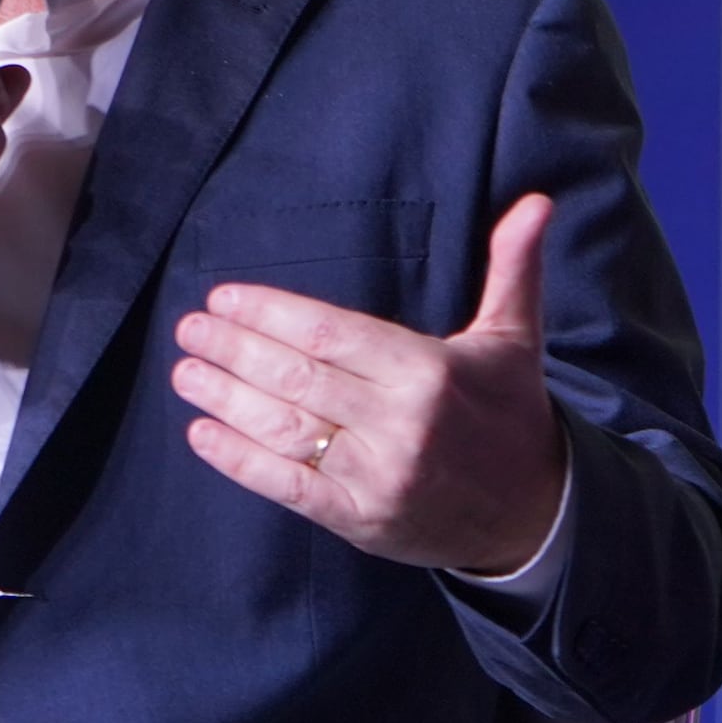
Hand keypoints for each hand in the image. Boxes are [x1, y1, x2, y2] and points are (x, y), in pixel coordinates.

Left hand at [172, 191, 568, 575]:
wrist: (532, 514)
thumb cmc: (512, 413)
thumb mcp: (517, 337)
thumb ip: (513, 267)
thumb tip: (536, 202)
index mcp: (429, 371)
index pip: (331, 334)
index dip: (271, 314)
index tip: (225, 299)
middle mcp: (400, 423)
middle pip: (298, 378)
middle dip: (236, 350)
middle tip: (190, 328)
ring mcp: (377, 476)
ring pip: (284, 429)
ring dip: (226, 399)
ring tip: (186, 372)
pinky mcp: (360, 520)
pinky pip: (288, 486)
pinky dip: (240, 461)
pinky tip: (203, 435)